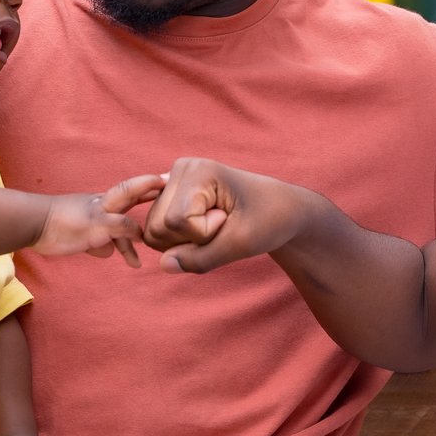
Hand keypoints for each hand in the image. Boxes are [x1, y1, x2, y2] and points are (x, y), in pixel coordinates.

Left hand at [34, 174, 164, 265]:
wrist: (35, 227)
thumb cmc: (68, 221)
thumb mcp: (100, 223)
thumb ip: (122, 227)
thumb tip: (139, 235)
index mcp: (108, 203)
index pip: (134, 190)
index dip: (150, 184)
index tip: (168, 180)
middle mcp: (103, 210)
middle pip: (129, 209)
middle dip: (146, 208)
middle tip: (165, 204)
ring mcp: (93, 223)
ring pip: (116, 233)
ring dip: (127, 245)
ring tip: (136, 263)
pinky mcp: (82, 236)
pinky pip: (101, 243)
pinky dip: (107, 249)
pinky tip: (109, 257)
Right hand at [142, 157, 308, 273]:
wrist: (282, 209)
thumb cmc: (269, 220)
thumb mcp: (241, 244)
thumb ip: (201, 259)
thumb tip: (163, 265)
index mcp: (198, 169)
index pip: (176, 221)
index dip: (205, 234)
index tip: (232, 219)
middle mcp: (179, 169)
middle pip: (157, 228)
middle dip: (191, 240)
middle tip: (224, 224)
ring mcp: (172, 182)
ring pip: (153, 233)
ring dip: (186, 242)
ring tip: (217, 225)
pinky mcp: (170, 197)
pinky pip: (157, 233)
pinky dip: (180, 241)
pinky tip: (204, 227)